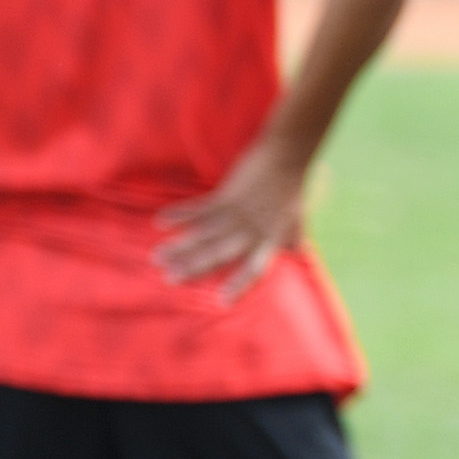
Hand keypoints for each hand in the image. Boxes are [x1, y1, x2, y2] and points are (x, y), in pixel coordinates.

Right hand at [155, 136, 308, 295]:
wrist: (288, 156)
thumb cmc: (293, 186)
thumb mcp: (297, 215)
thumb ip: (294, 235)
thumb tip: (300, 250)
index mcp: (270, 238)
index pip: (255, 269)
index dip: (238, 285)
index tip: (221, 302)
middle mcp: (252, 230)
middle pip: (220, 254)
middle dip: (194, 267)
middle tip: (169, 279)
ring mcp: (238, 213)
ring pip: (205, 234)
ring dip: (180, 246)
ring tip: (157, 257)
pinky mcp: (227, 194)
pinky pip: (200, 208)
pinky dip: (180, 214)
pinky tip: (160, 222)